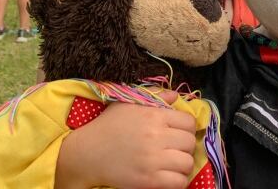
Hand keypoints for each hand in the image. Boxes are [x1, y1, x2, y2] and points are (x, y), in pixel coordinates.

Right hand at [56, 90, 196, 188]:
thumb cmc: (108, 125)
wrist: (87, 152)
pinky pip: (179, 182)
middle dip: (184, 146)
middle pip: (190, 142)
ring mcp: (153, 159)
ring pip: (188, 163)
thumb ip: (155, 96)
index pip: (189, 122)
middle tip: (174, 148)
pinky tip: (168, 175)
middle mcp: (156, 135)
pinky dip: (177, 180)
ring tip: (172, 163)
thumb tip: (175, 97)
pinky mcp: (149, 180)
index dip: (186, 128)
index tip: (177, 132)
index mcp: (154, 115)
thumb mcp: (129, 104)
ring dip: (182, 164)